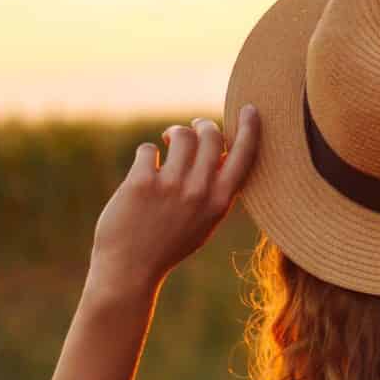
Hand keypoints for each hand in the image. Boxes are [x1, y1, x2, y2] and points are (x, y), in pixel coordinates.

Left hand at [88, 105, 260, 293]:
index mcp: (219, 202)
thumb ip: (215, 190)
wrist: (130, 271)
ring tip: (166, 145)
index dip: (249, 128)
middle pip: (211, 134)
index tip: (249, 109)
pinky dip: (146, 156)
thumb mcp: (203, 222)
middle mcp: (199, 192)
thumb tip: (222, 149)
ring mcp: (170, 186)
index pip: (243, 156)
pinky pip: (148, 149)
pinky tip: (142, 172)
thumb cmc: (167, 245)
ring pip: (181, 135)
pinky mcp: (141, 183)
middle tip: (189, 130)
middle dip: (200, 125)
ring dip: (173, 134)